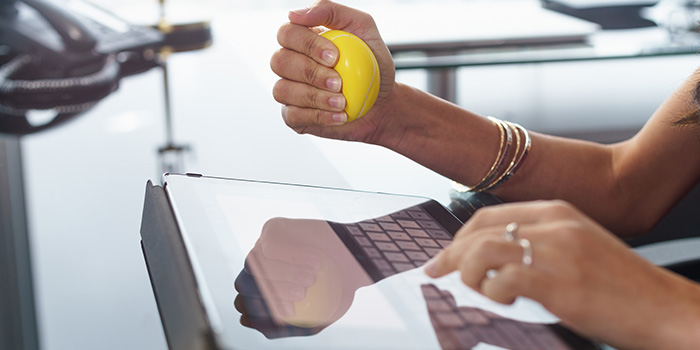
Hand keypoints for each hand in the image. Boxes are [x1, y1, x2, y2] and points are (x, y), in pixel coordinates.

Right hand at [271, 0, 395, 142]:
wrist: (382, 102)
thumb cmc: (371, 64)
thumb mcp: (363, 28)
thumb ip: (332, 12)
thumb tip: (295, 14)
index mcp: (301, 39)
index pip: (287, 33)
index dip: (307, 44)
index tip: (335, 56)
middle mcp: (289, 63)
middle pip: (279, 61)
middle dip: (310, 72)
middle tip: (339, 82)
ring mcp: (289, 90)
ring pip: (282, 90)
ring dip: (315, 97)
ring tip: (342, 101)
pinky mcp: (294, 116)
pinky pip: (293, 115)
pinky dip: (318, 116)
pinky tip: (340, 115)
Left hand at [424, 200, 699, 349]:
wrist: (662, 307)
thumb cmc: (620, 284)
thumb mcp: (578, 246)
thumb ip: (538, 243)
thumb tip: (491, 260)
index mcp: (556, 211)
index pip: (489, 215)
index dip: (459, 236)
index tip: (444, 255)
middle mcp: (553, 224)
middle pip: (479, 230)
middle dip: (450, 254)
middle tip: (436, 274)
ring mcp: (555, 251)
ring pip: (483, 251)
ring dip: (467, 274)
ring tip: (472, 291)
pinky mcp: (557, 282)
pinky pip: (502, 281)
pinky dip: (491, 294)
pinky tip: (501, 302)